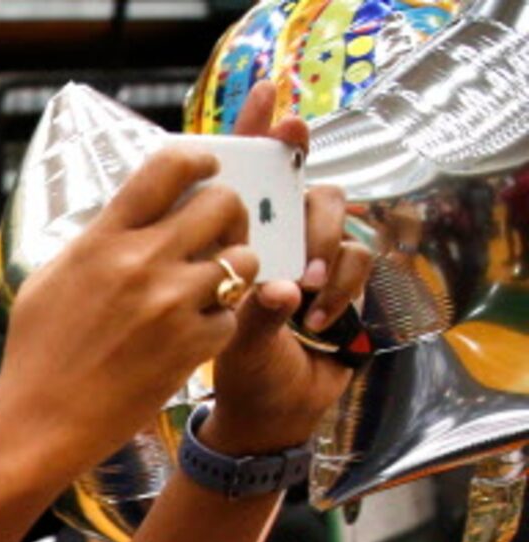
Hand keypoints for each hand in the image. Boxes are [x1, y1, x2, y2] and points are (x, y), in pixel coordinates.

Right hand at [0, 144, 258, 479]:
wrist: (38, 426)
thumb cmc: (35, 357)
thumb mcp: (47, 283)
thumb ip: (94, 243)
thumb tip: (129, 216)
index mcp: (102, 241)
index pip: (169, 167)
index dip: (199, 158)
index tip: (207, 168)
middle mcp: (140, 263)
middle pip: (223, 203)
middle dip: (228, 217)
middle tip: (217, 236)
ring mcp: (170, 305)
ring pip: (244, 259)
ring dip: (233, 271)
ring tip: (209, 289)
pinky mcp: (191, 346)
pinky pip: (232, 316)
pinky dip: (217, 325)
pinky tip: (189, 337)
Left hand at [201, 79, 376, 454]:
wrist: (267, 414)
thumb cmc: (236, 371)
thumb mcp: (216, 339)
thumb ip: (233, 304)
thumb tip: (268, 283)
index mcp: (232, 239)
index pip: (244, 173)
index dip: (256, 129)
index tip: (266, 94)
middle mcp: (276, 235)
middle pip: (300, 182)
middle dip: (302, 199)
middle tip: (295, 231)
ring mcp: (314, 252)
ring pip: (334, 212)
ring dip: (320, 246)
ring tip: (301, 289)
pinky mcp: (346, 276)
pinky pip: (358, 254)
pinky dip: (340, 284)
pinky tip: (314, 318)